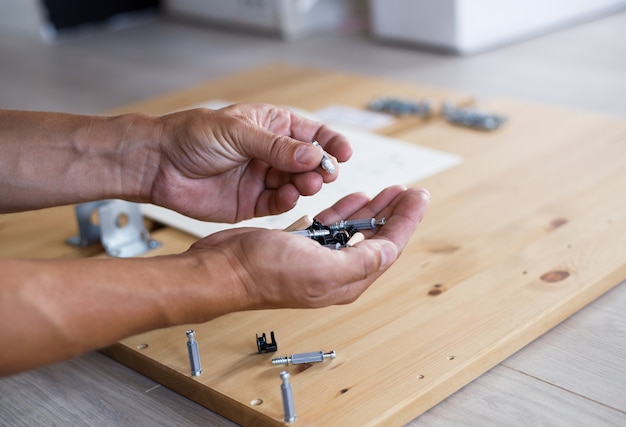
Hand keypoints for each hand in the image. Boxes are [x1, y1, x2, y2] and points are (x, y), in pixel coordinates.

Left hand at [150, 103, 352, 222]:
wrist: (159, 165)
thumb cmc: (191, 136)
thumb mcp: (238, 132)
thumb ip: (276, 147)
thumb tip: (313, 154)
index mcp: (271, 127)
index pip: (311, 133)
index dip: (330, 142)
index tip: (344, 153)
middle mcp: (271, 154)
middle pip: (309, 162)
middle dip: (321, 168)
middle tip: (324, 173)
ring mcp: (262, 178)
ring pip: (298, 184)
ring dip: (307, 185)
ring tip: (306, 184)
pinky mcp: (252, 203)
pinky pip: (279, 204)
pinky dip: (288, 201)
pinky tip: (289, 196)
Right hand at [187, 186, 429, 309]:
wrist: (224, 269)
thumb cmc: (264, 271)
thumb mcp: (321, 268)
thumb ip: (361, 261)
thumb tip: (391, 251)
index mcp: (346, 280)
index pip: (389, 247)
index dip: (406, 220)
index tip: (418, 197)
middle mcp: (336, 272)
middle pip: (376, 238)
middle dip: (394, 213)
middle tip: (407, 191)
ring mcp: (318, 259)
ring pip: (355, 231)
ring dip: (371, 210)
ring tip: (387, 191)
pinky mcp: (300, 246)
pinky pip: (331, 226)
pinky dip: (344, 211)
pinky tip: (352, 199)